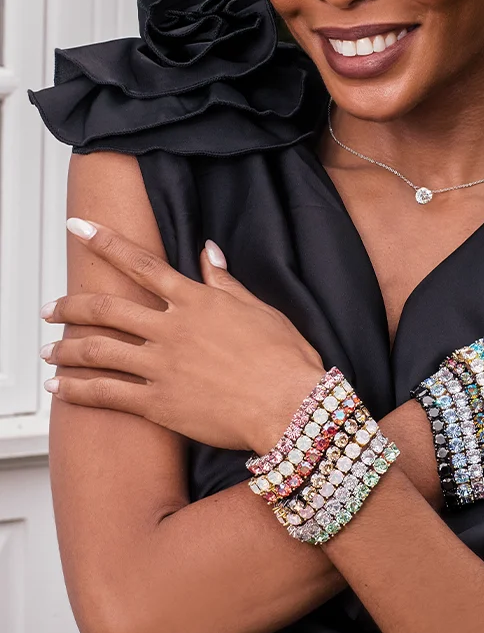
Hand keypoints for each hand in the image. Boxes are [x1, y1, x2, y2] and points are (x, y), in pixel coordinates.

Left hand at [40, 218, 325, 453]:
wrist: (288, 404)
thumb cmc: (283, 357)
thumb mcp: (258, 308)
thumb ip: (225, 281)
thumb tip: (208, 251)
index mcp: (195, 301)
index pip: (140, 264)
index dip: (105, 242)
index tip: (79, 228)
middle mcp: (171, 328)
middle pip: (106, 309)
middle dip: (70, 305)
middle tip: (48, 308)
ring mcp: (161, 366)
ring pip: (98, 351)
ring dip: (66, 348)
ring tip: (46, 350)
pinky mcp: (158, 403)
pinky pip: (106, 395)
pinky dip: (78, 390)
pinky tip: (60, 387)